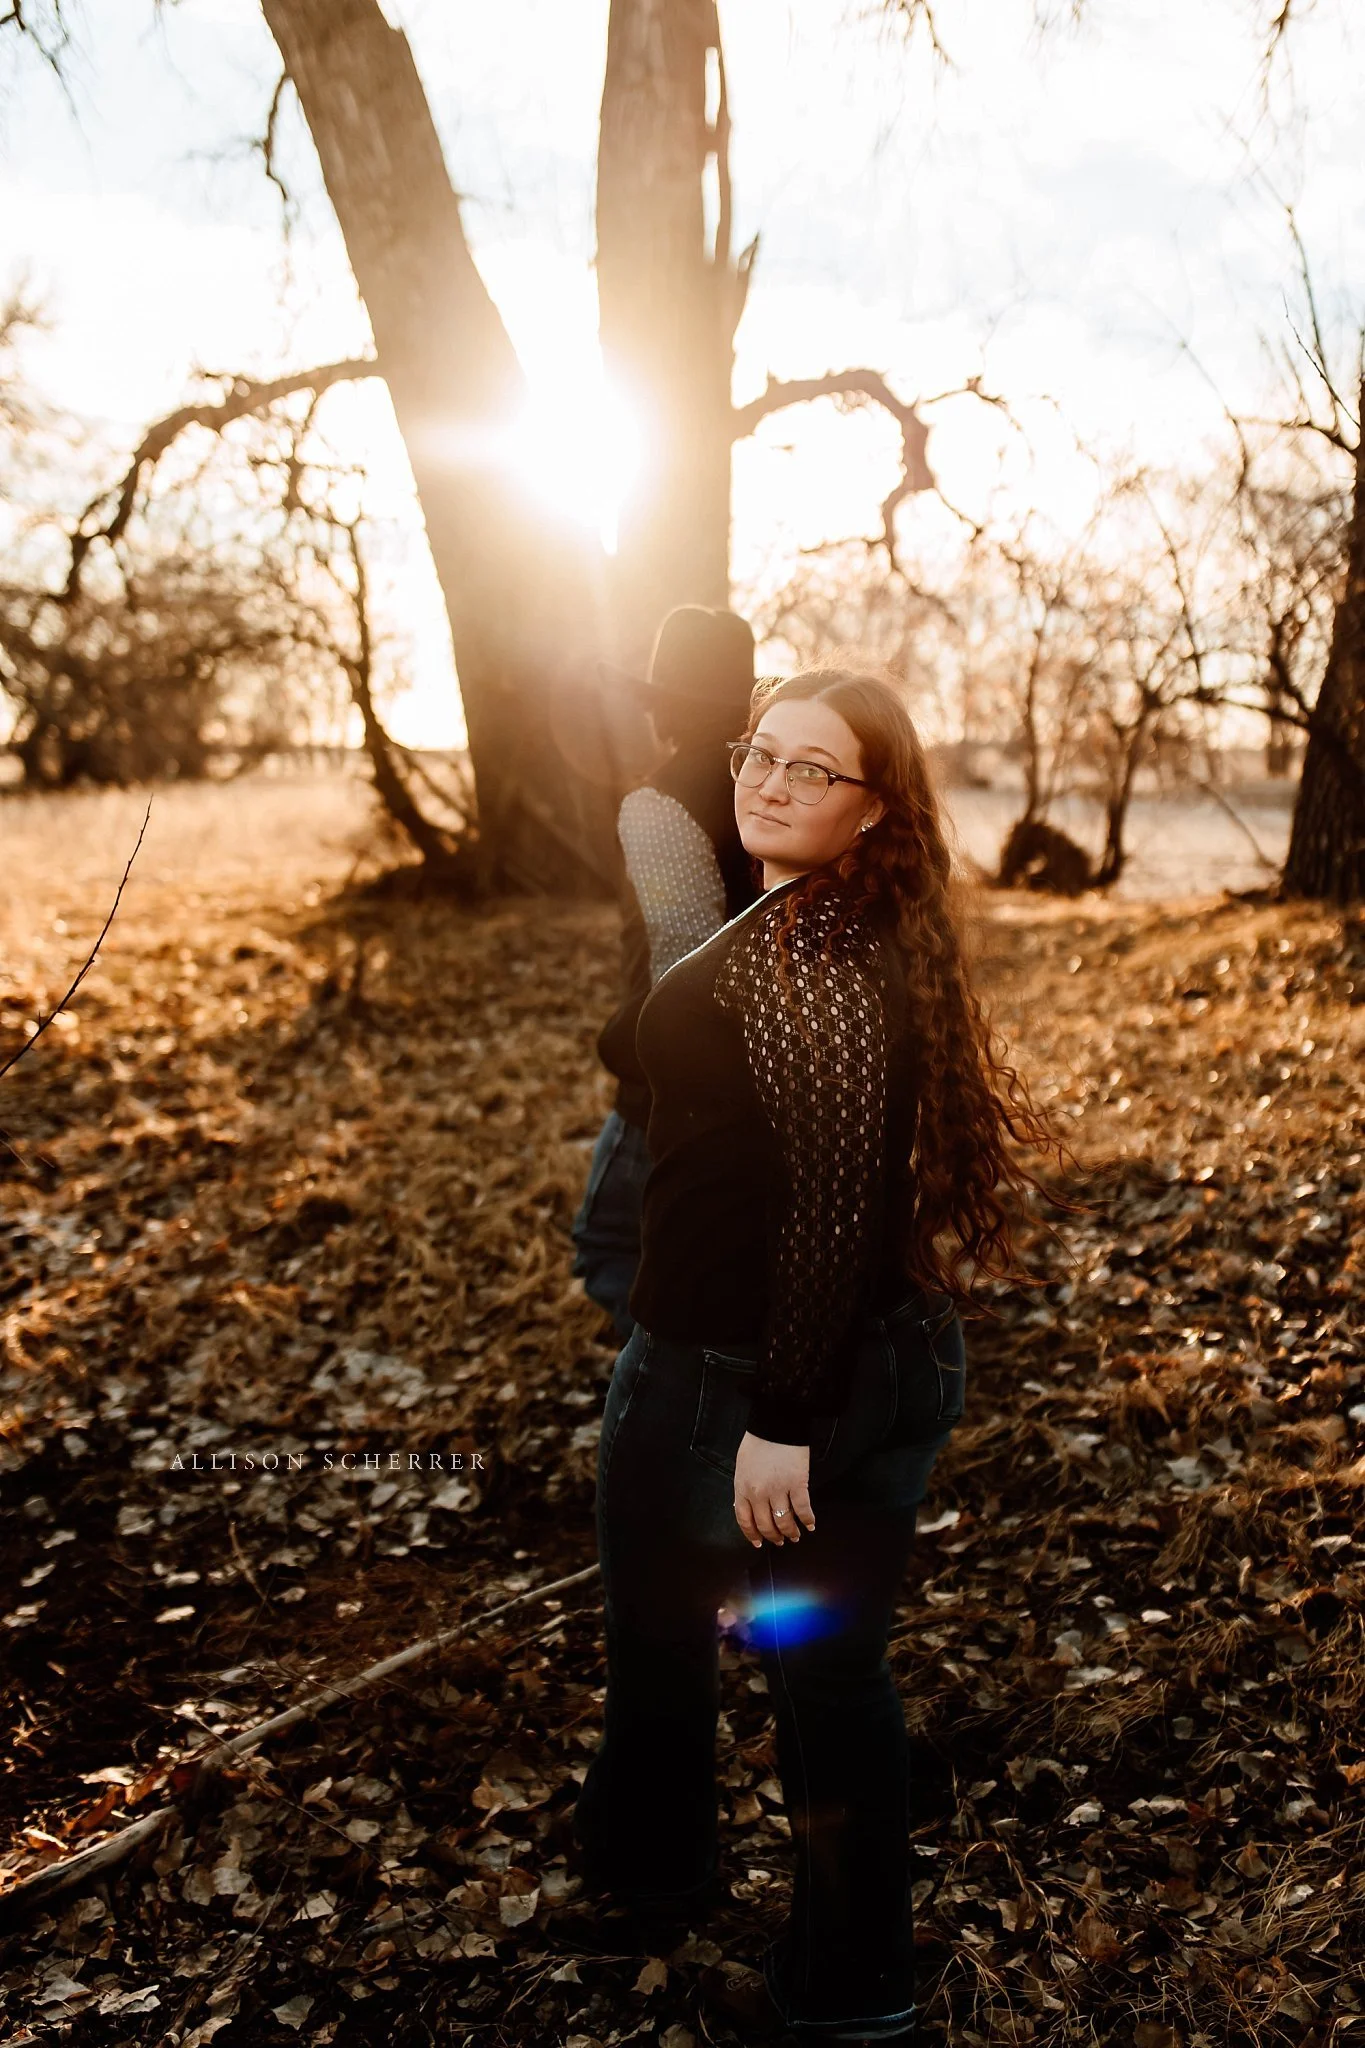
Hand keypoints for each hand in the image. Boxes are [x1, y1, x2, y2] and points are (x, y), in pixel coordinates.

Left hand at [733, 1432, 815, 1547]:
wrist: (775, 1424)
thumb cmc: (757, 1442)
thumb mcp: (742, 1467)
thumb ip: (744, 1488)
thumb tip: (747, 1506)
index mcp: (743, 1488)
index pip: (745, 1520)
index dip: (753, 1535)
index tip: (759, 1543)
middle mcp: (759, 1494)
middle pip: (766, 1525)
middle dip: (774, 1537)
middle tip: (780, 1541)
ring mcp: (779, 1490)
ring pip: (784, 1521)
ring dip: (791, 1532)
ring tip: (795, 1536)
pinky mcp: (798, 1484)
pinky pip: (803, 1509)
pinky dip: (808, 1520)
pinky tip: (811, 1525)